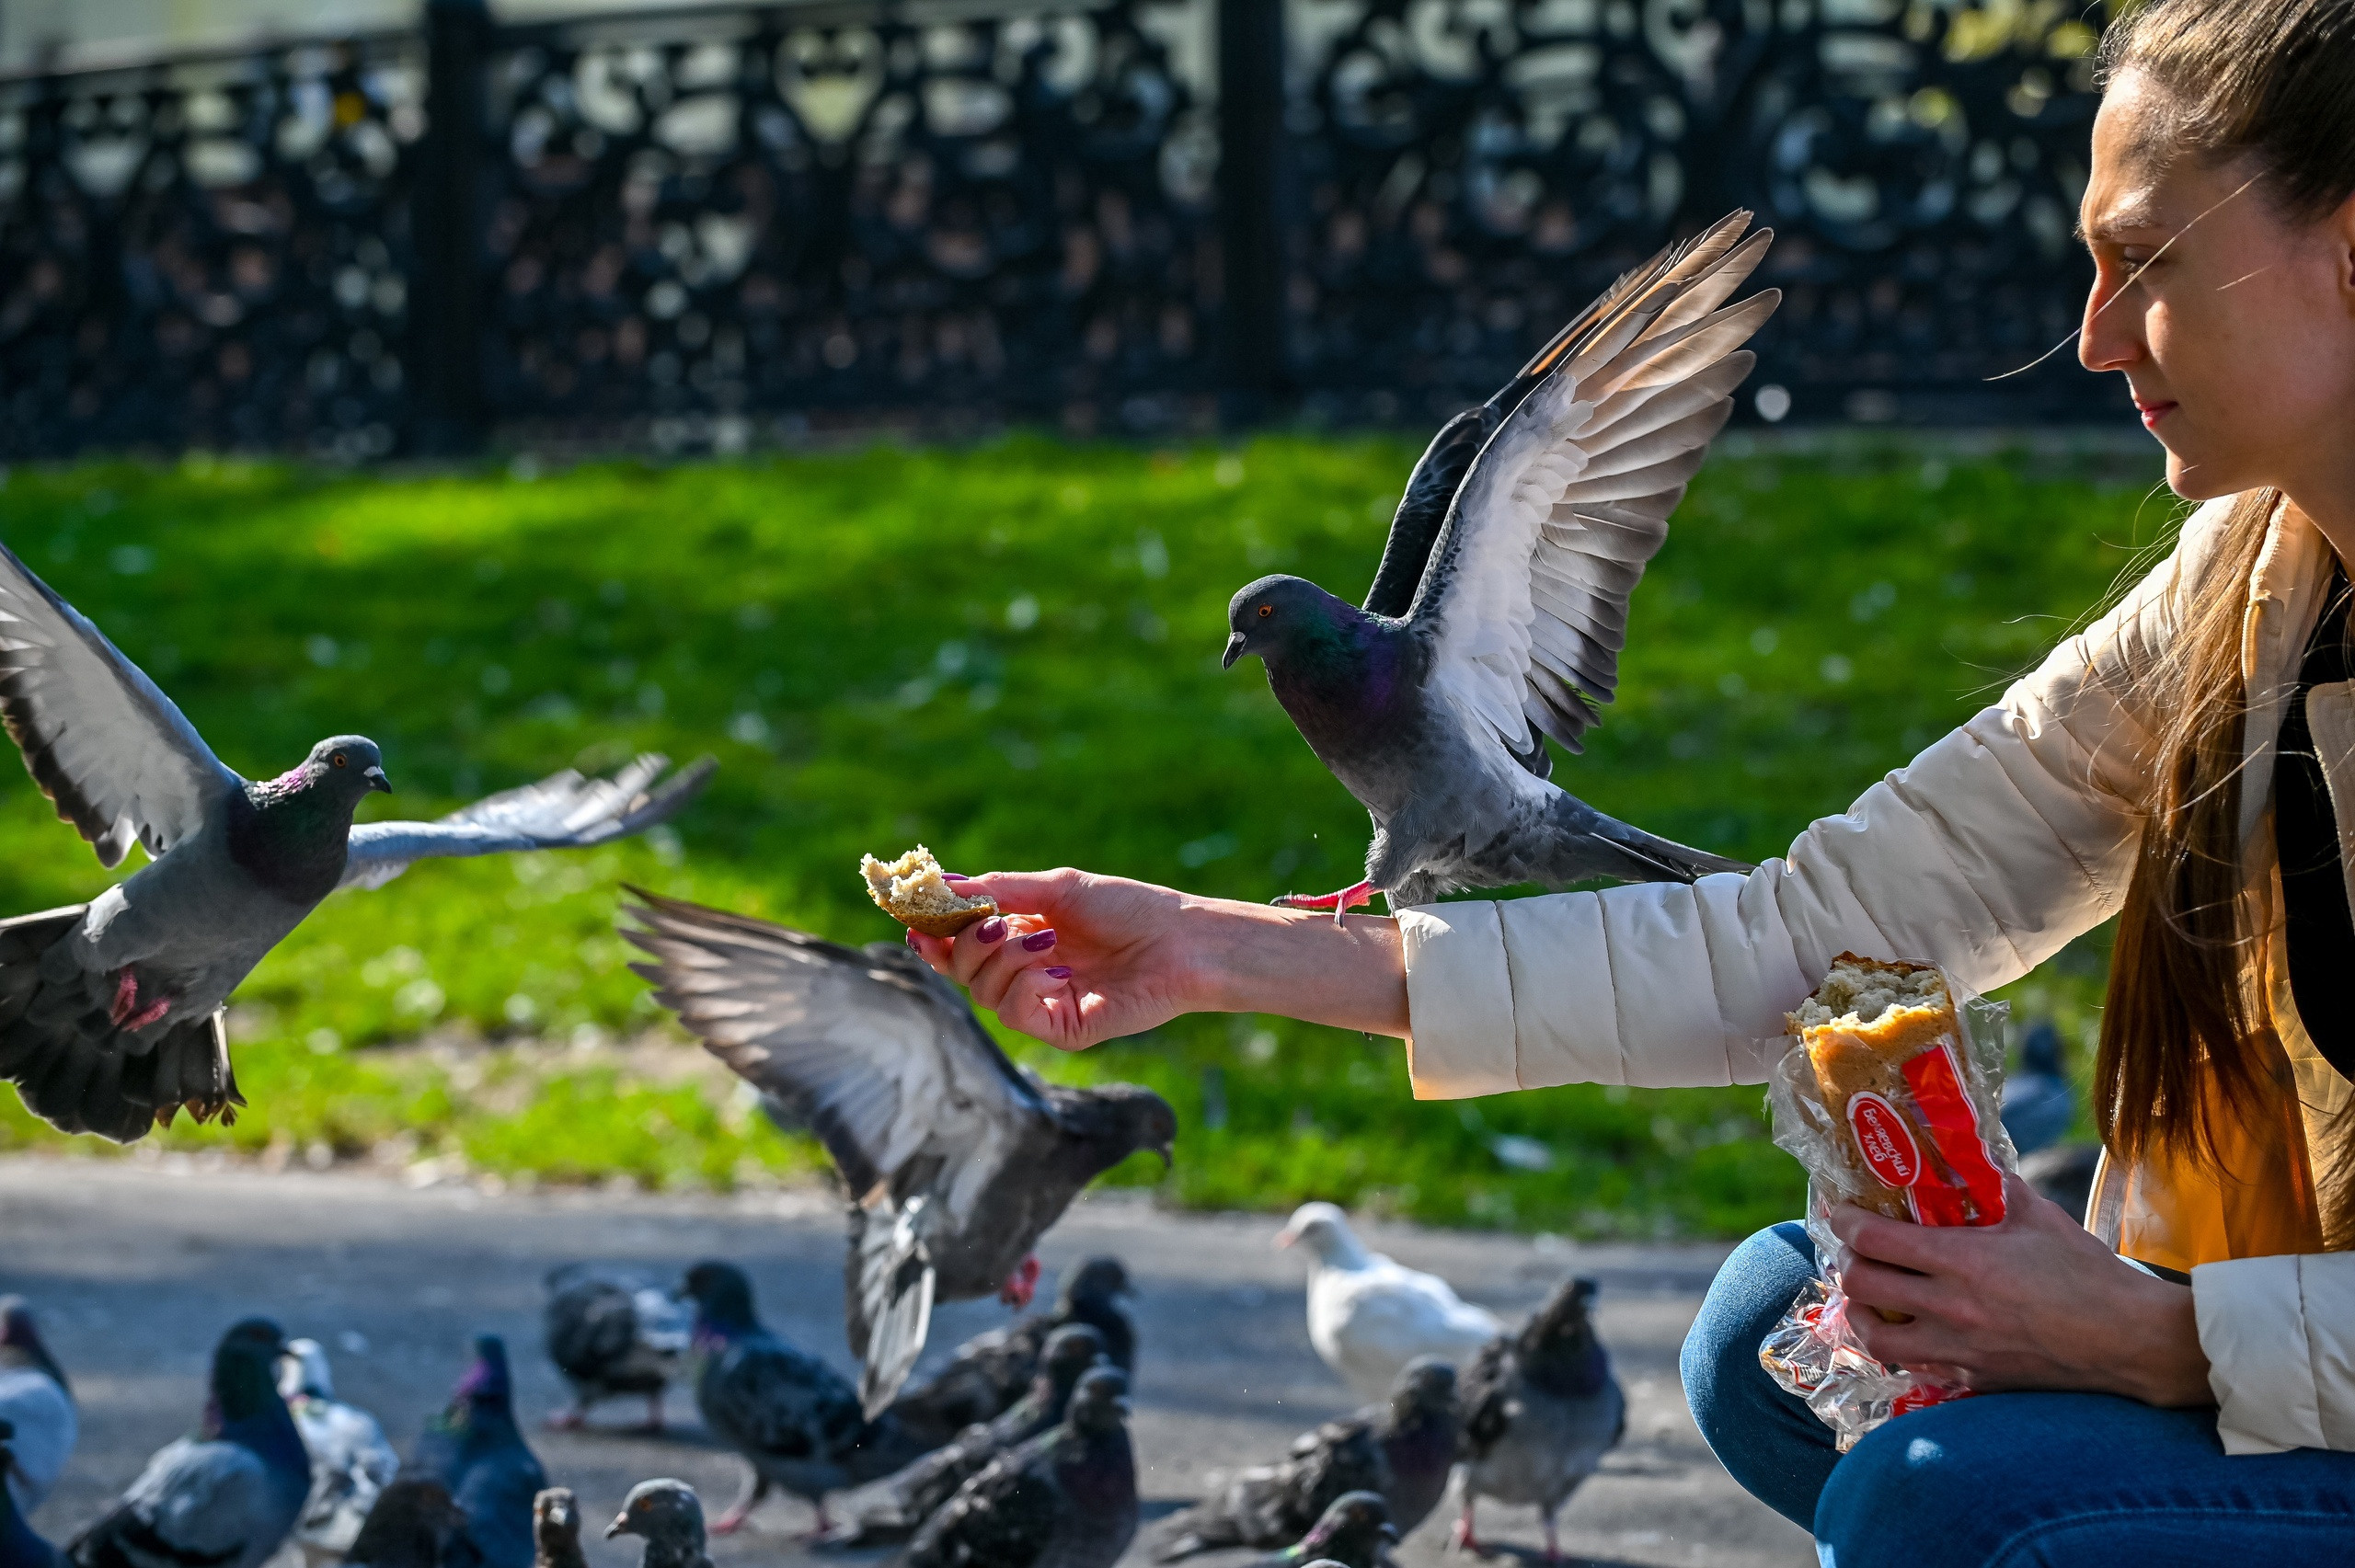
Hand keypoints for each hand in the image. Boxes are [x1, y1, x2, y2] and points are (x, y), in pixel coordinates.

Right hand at [906, 867, 1408, 1049]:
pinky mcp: (1063, 1030)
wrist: (1183, 941)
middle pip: (962, 971)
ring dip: (1002, 959)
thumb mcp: (1058, 889)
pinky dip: (1026, 986)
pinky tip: (1058, 968)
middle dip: (965, 945)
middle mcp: (1027, 975)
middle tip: (992, 923)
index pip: (961, 945)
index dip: (935, 935)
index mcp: (1022, 939)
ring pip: (984, 993)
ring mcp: (1044, 1005)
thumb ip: (999, 890)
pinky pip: (1016, 1014)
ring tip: (1042, 939)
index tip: (915, 920)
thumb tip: (943, 885)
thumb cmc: (1130, 909)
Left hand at [1829, 1174, 2212, 1405]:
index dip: (1846, 1223)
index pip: (1875, 1241)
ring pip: (1877, 1339)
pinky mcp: (1974, 1379)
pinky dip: (1904, 1349)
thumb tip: (1971, 1161)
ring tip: (1870, 1299)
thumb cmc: (2088, 1273)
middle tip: (1856, 1253)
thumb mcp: (2039, 1216)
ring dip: (1864, 1315)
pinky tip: (1913, 1333)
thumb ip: (1997, 1187)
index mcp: (1962, 1261)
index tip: (1842, 1213)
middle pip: (1862, 1287)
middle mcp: (1951, 1307)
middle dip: (1849, 1265)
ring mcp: (1959, 1349)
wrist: (2130, 1341)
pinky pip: (1918, 1367)